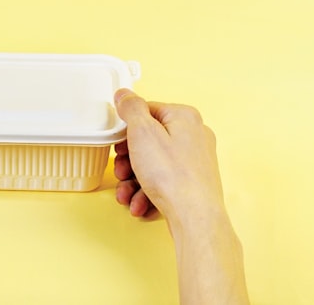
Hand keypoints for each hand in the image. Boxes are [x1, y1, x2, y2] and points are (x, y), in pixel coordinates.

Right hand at [112, 89, 225, 226]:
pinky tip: (140, 204)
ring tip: (127, 194)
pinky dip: (148, 192)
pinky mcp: (194, 182)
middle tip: (120, 171)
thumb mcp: (142, 133)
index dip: (127, 130)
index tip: (118, 144)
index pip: (147, 112)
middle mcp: (194, 136)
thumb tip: (125, 95)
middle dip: (129, 161)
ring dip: (134, 181)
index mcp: (184, 117)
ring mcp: (196, 161)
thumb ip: (131, 109)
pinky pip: (164, 182)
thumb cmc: (172, 176)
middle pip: (149, 141)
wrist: (195, 217)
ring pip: (154, 165)